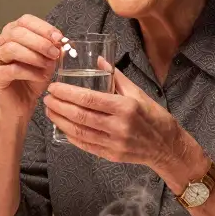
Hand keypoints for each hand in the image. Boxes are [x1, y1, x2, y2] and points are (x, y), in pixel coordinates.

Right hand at [0, 14, 63, 120]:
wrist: (22, 104)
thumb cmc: (32, 80)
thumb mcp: (47, 61)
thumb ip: (52, 49)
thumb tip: (62, 42)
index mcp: (11, 33)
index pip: (25, 21)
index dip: (43, 27)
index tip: (58, 38)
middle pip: (17, 32)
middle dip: (40, 42)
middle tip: (54, 53)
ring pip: (12, 48)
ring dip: (34, 56)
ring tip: (48, 65)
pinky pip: (12, 69)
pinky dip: (30, 72)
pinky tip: (40, 77)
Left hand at [44, 58, 197, 174]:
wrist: (167, 146)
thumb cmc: (154, 116)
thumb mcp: (138, 92)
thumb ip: (117, 76)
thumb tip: (98, 60)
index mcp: (126, 107)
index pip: (89, 98)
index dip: (67, 93)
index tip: (54, 87)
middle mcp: (119, 126)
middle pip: (80, 115)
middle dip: (59, 106)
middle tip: (47, 97)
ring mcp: (114, 143)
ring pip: (79, 131)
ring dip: (60, 121)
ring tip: (50, 111)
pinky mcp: (111, 155)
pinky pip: (85, 145)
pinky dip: (70, 135)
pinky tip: (61, 127)